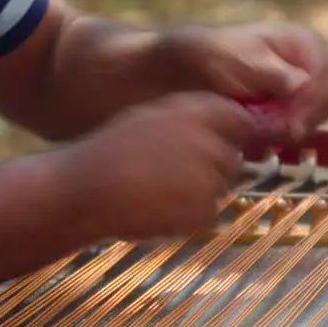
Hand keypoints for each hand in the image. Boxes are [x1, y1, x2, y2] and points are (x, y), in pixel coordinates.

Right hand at [54, 91, 257, 239]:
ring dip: (201, 190)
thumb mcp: (153, 117)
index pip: (239, 119)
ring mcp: (208, 179)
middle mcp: (208, 143)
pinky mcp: (202, 211)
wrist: (88, 190)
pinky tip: (160, 208)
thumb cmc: (112, 151)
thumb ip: (193, 118)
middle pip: (231, 157)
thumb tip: (225, 127)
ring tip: (162, 190)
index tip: (226, 141)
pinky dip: (190, 214)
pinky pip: (207, 212)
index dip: (234, 132)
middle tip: (178, 173)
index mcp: (196, 112)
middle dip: (214, 165)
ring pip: (220, 186)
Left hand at [162, 21, 327, 142]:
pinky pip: (300, 126)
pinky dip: (284, 132)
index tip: (293, 123)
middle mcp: (310, 65)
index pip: (326, 77)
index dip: (314, 102)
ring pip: (316, 117)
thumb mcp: (244, 61)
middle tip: (280, 130)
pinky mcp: (288, 109)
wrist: (180, 71)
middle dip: (305, 117)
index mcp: (305, 43)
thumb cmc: (212, 56)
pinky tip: (264, 132)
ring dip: (294, 127)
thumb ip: (277, 74)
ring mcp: (301, 89)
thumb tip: (305, 85)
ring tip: (266, 129)